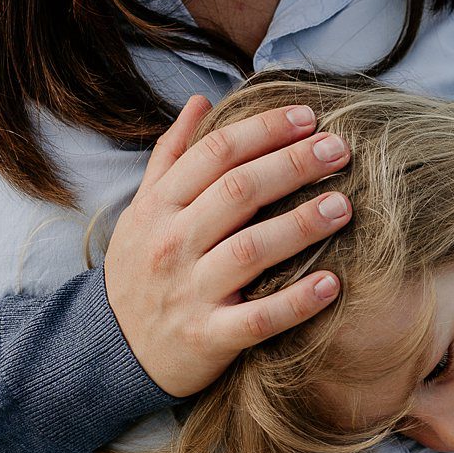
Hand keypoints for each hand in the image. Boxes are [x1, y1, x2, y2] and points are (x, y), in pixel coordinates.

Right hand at [104, 94, 353, 397]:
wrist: (111, 350)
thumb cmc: (140, 271)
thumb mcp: (143, 210)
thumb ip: (172, 157)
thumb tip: (200, 102)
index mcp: (160, 207)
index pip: (216, 154)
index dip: (264, 130)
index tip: (308, 117)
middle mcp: (172, 244)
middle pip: (238, 192)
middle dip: (292, 165)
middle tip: (340, 149)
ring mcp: (190, 292)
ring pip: (249, 250)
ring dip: (300, 225)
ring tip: (343, 206)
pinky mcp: (208, 337)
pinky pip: (258, 319)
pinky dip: (296, 302)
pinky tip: (333, 284)